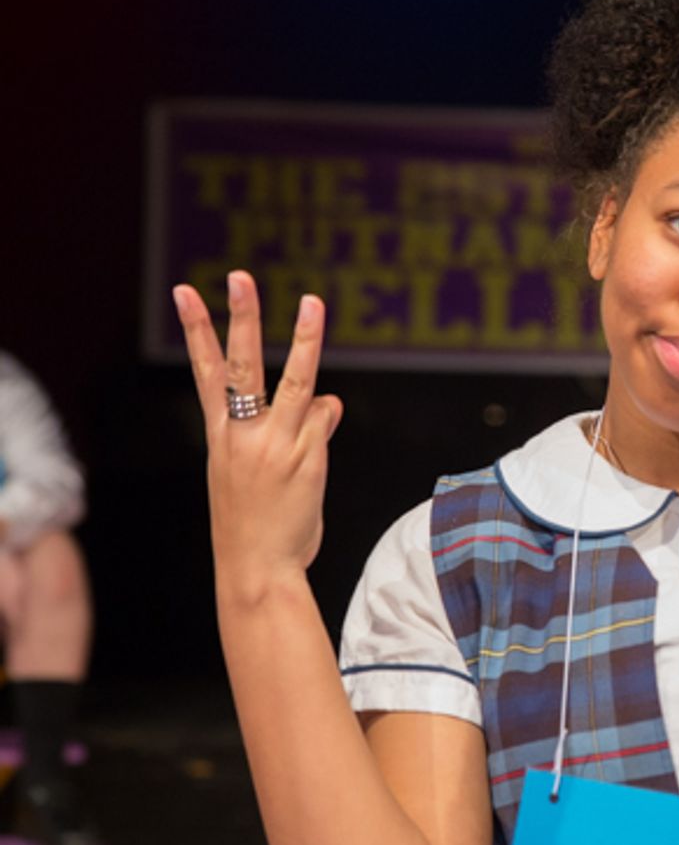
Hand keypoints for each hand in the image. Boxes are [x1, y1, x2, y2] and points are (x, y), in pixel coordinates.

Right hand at [173, 271, 342, 579]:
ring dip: (305, 339)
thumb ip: (286, 432)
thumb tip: (327, 401)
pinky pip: (324, 416)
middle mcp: (244, 433)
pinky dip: (326, 415)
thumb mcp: (252, 473)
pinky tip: (319, 433)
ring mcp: (276, 442)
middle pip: (243, 363)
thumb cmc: (253, 524)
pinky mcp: (306, 456)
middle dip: (241, 316)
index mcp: (220, 435)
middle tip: (239, 276)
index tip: (185, 291)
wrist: (255, 567)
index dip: (196, 329)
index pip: (206, 371)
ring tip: (313, 302)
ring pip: (297, 379)